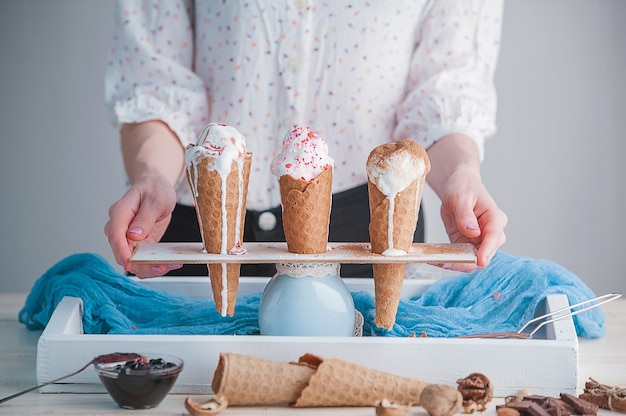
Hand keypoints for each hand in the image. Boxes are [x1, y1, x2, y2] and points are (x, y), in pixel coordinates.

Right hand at [104, 174, 181, 276]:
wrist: (156, 186)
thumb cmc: (154, 189)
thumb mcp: (155, 199)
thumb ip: (145, 217)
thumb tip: (134, 235)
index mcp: (120, 212)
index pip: (115, 234)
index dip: (121, 250)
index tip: (130, 263)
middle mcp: (119, 227)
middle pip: (122, 251)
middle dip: (139, 263)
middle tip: (161, 266)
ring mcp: (126, 237)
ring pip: (131, 259)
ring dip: (147, 268)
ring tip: (168, 266)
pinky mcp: (137, 243)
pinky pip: (141, 259)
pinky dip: (152, 264)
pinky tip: (168, 264)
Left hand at [426, 134, 506, 271]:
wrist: (459, 185)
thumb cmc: (464, 187)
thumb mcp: (460, 198)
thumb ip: (465, 215)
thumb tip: (472, 232)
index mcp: (495, 219)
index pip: (494, 239)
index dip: (486, 252)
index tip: (477, 261)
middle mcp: (491, 233)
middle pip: (484, 256)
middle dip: (466, 262)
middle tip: (444, 262)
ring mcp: (480, 241)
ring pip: (472, 261)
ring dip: (456, 264)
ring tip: (436, 261)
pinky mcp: (468, 244)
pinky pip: (461, 257)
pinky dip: (450, 260)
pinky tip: (436, 259)